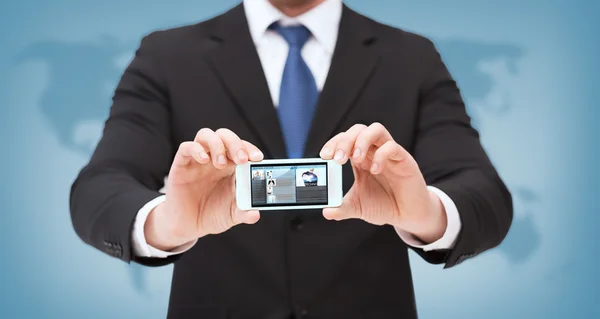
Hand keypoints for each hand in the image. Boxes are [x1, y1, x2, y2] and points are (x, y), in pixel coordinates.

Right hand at [144, 128, 263, 250]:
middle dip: (236, 144)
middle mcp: (215, 159)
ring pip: (206, 135)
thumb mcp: (232, 216)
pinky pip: (186, 147)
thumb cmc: (213, 215)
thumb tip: (255, 214)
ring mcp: (198, 160)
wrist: (189, 226)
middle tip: (242, 159)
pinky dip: (196, 149)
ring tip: (221, 164)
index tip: (258, 158)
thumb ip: (244, 213)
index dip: (250, 149)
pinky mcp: (182, 165)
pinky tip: (204, 160)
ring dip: (217, 145)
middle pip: (225, 137)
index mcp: (232, 167)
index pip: (242, 148)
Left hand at [319, 123, 446, 243]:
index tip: (324, 156)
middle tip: (338, 159)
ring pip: (375, 130)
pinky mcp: (404, 160)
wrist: (408, 215)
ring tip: (356, 158)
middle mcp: (373, 152)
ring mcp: (389, 154)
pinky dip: (381, 155)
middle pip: (358, 130)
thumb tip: (326, 212)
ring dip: (362, 141)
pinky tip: (375, 170)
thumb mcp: (358, 208)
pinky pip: (392, 147)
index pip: (344, 140)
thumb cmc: (384, 206)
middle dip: (345, 141)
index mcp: (360, 159)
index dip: (333, 143)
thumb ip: (342, 208)